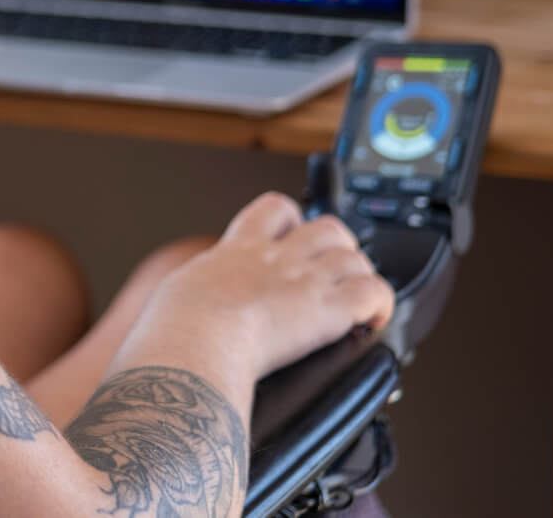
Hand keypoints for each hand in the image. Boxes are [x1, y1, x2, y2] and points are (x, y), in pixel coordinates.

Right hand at [130, 192, 394, 378]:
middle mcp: (276, 258)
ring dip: (359, 277)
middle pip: (327, 226)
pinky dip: (380, 307)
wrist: (193, 342)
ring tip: (354, 302)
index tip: (293, 238)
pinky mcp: (328, 310)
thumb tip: (171, 320)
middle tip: (332, 275)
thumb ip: (190, 297)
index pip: (272, 211)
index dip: (291, 221)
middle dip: (337, 248)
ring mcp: (305, 280)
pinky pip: (375, 293)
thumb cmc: (174, 330)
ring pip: (355, 255)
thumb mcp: (175, 296)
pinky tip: (372, 324)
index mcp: (238, 252)